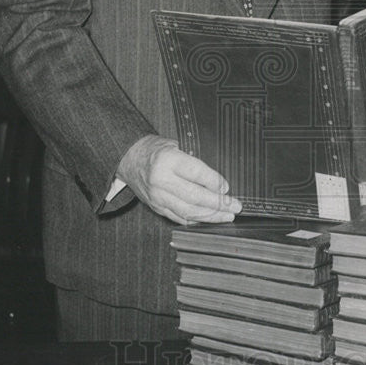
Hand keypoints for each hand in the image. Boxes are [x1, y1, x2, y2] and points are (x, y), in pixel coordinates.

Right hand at [117, 135, 240, 224]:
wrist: (130, 159)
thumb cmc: (157, 150)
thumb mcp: (177, 144)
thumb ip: (195, 159)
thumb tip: (220, 179)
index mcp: (167, 160)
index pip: (195, 173)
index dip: (214, 182)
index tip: (227, 187)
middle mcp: (160, 180)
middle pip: (194, 196)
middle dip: (218, 204)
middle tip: (235, 206)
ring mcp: (157, 197)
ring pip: (188, 212)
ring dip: (211, 216)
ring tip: (227, 216)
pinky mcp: (156, 208)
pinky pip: (179, 218)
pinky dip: (197, 220)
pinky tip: (210, 220)